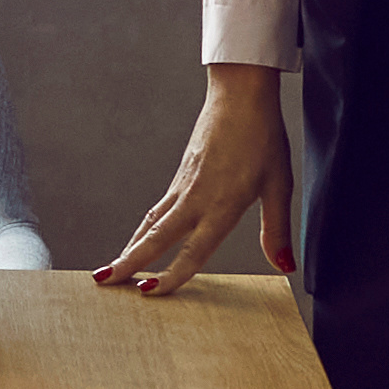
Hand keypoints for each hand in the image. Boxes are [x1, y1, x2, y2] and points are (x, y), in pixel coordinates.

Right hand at [96, 74, 292, 291]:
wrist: (239, 95)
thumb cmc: (262, 137)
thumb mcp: (280, 185)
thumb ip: (277, 229)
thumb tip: (285, 265)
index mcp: (222, 205)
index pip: (194, 251)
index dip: (171, 275)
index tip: (148, 292)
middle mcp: (196, 199)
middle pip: (156, 237)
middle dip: (128, 262)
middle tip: (103, 281)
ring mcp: (183, 186)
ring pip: (150, 224)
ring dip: (130, 248)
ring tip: (112, 269)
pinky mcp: (180, 176)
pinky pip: (156, 209)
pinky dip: (143, 229)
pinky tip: (139, 239)